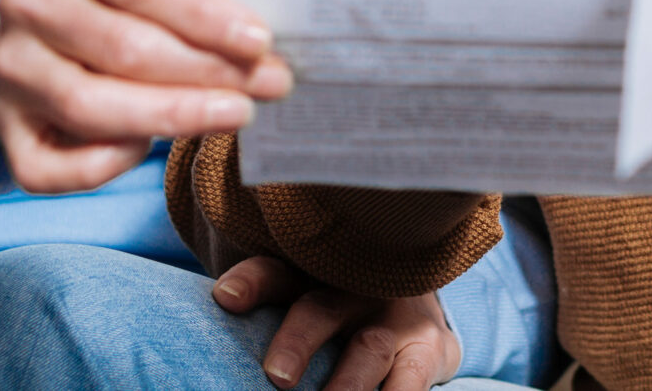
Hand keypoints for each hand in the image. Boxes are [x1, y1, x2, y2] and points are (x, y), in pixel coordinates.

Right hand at [0, 0, 291, 192]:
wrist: (42, 19)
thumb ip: (195, 1)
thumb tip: (261, 50)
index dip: (203, 16)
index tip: (260, 42)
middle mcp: (21, 0)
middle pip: (121, 47)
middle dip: (207, 70)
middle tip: (269, 84)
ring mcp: (6, 65)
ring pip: (89, 106)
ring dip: (173, 115)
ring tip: (235, 114)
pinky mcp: (2, 124)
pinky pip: (47, 166)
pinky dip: (103, 163)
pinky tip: (145, 146)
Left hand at [211, 255, 460, 390]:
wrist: (418, 302)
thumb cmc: (340, 308)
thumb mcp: (305, 299)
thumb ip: (267, 309)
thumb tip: (222, 317)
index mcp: (313, 273)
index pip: (274, 272)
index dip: (251, 282)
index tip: (224, 298)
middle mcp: (354, 290)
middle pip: (320, 310)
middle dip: (299, 341)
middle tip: (278, 377)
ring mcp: (395, 319)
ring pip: (369, 350)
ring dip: (348, 384)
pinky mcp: (429, 348)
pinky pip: (413, 380)